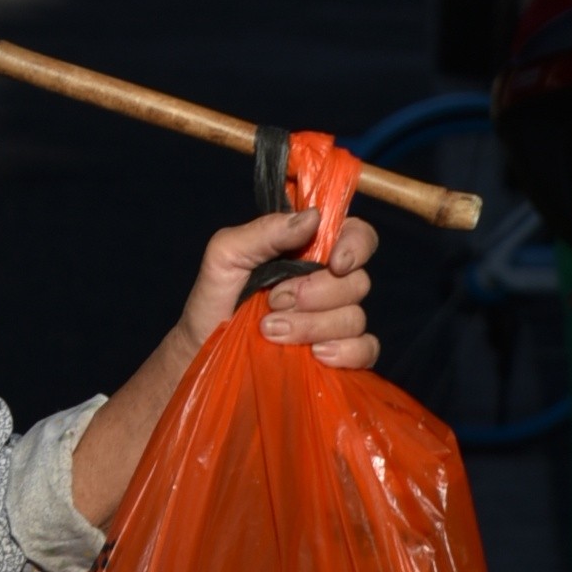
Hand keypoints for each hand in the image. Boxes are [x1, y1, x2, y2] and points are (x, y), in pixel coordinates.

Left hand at [177, 203, 378, 372]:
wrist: (205, 348)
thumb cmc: (214, 297)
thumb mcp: (227, 254)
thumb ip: (266, 231)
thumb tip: (314, 217)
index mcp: (308, 249)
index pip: (354, 234)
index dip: (355, 245)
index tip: (334, 262)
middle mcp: (328, 281)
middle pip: (357, 281)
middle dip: (314, 293)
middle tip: (274, 301)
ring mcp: (336, 319)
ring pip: (355, 318)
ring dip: (312, 326)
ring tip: (271, 330)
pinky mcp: (340, 354)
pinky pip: (365, 350)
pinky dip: (346, 352)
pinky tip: (316, 354)